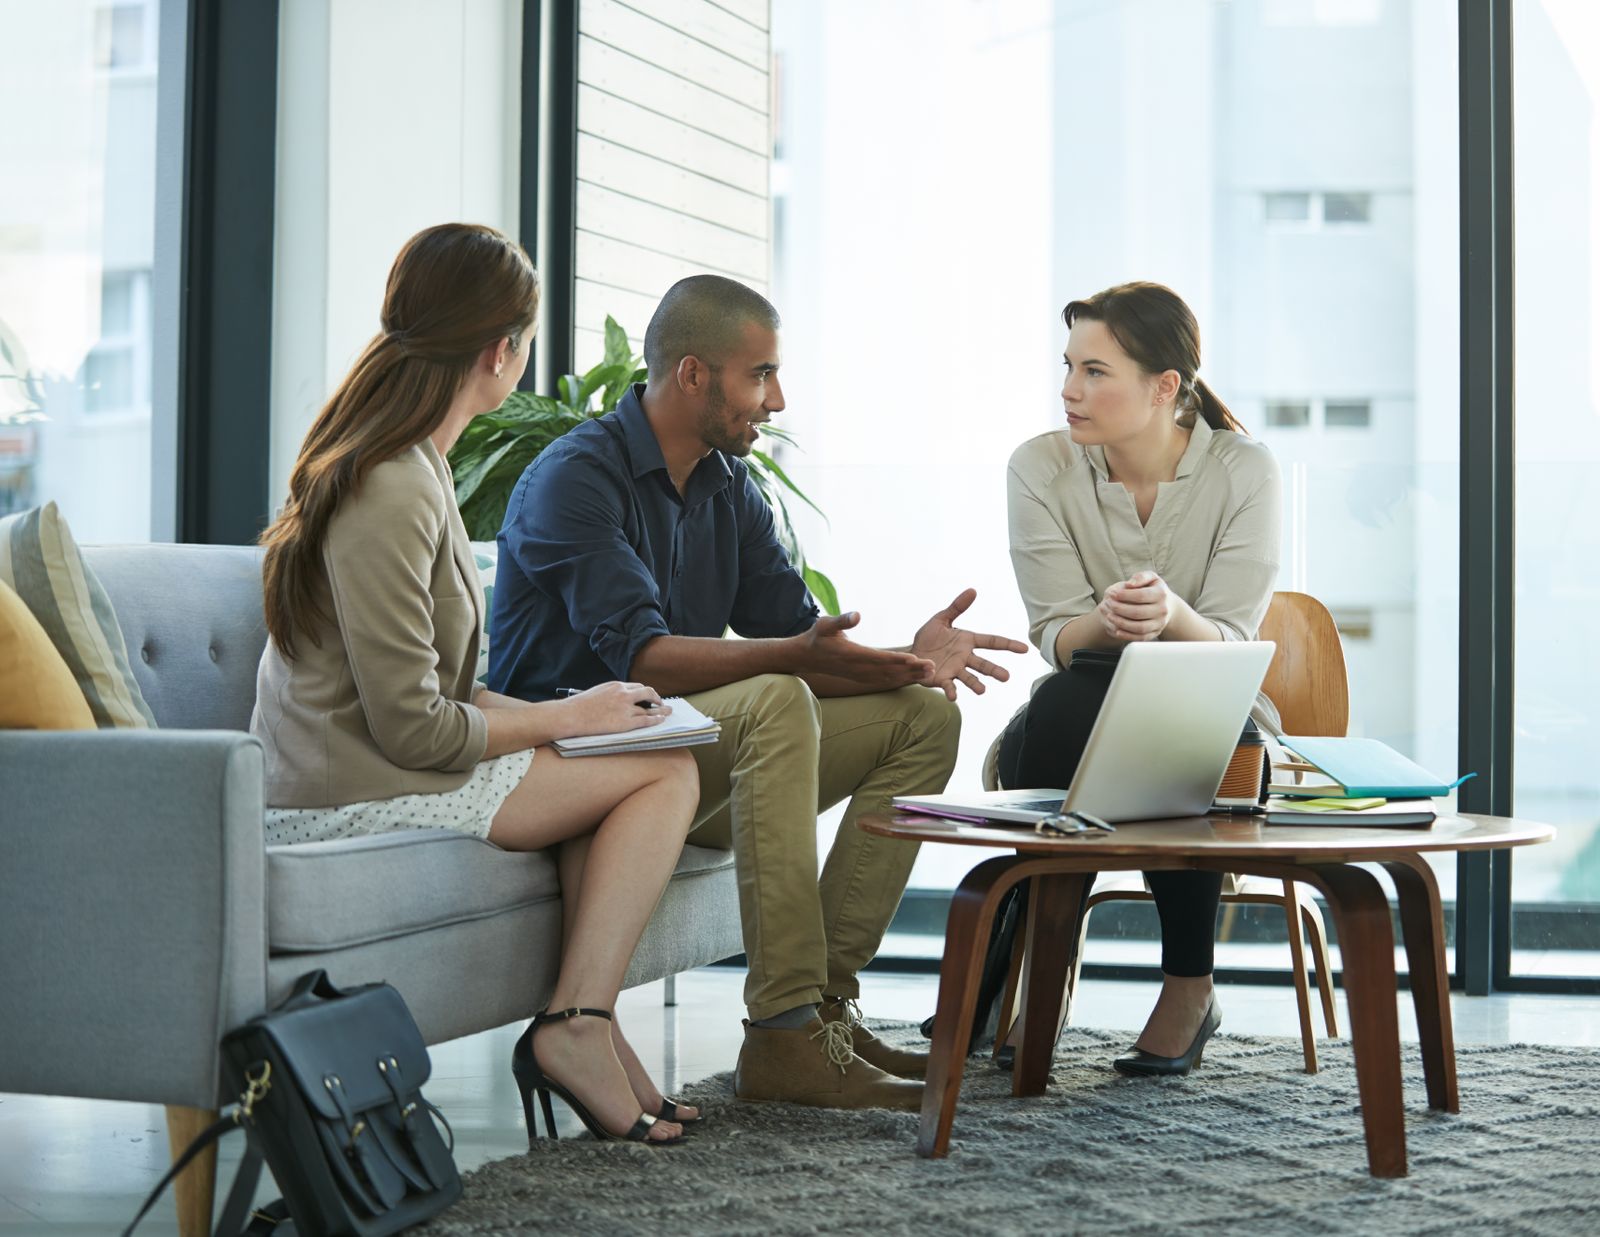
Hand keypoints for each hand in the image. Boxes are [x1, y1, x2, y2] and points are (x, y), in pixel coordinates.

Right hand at [555, 682, 669, 737]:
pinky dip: (655, 719)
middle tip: (661, 702)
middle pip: (647, 692)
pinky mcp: (625, 722)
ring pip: (649, 708)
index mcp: (616, 685)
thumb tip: (618, 701)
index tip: (649, 696)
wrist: (571, 715)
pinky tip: (660, 720)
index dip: (644, 692)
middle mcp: (623, 694)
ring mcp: (625, 708)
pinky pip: (646, 720)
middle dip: (656, 697)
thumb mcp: (597, 693)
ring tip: (667, 712)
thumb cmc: (579, 706)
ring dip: (660, 710)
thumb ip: (610, 694)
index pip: (636, 686)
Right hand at [791, 612, 934, 689]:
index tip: (914, 658)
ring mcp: (860, 675)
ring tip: (930, 673)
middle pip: (889, 670)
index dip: (897, 659)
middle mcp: (858, 668)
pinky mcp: (862, 678)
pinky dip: (900, 681)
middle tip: (932, 667)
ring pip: (889, 678)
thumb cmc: (817, 637)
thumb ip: (842, 620)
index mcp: (851, 654)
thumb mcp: (825, 624)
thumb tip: (857, 615)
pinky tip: (914, 679)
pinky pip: (884, 681)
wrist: (806, 658)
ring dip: (909, 677)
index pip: (879, 657)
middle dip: (911, 670)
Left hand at [910, 589, 1029, 700]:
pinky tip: (953, 697)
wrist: (912, 653)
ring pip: (970, 678)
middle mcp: (965, 657)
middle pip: (983, 664)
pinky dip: (951, 692)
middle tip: (1006, 677)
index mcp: (967, 641)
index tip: (1025, 649)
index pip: (992, 642)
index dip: (1008, 645)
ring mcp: (955, 670)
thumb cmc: (929, 637)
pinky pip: (949, 686)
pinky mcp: (942, 679)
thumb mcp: (941, 619)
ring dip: (976, 685)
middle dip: (994, 671)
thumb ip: (957, 607)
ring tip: (982, 691)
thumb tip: (972, 590)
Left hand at [1095, 571, 1176, 641]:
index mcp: (1161, 594)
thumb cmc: (1155, 589)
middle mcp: (1162, 610)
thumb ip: (1141, 577)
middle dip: (1119, 609)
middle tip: (1108, 604)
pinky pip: (1140, 637)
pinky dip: (1127, 635)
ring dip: (1121, 623)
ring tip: (1109, 616)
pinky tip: (1117, 630)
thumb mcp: (1151, 578)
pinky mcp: (1155, 633)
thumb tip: (1130, 584)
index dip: (1123, 595)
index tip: (1112, 593)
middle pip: (1137, 612)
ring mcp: (1160, 623)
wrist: (1169, 606)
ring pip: (1139, 627)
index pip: (1140, 596)